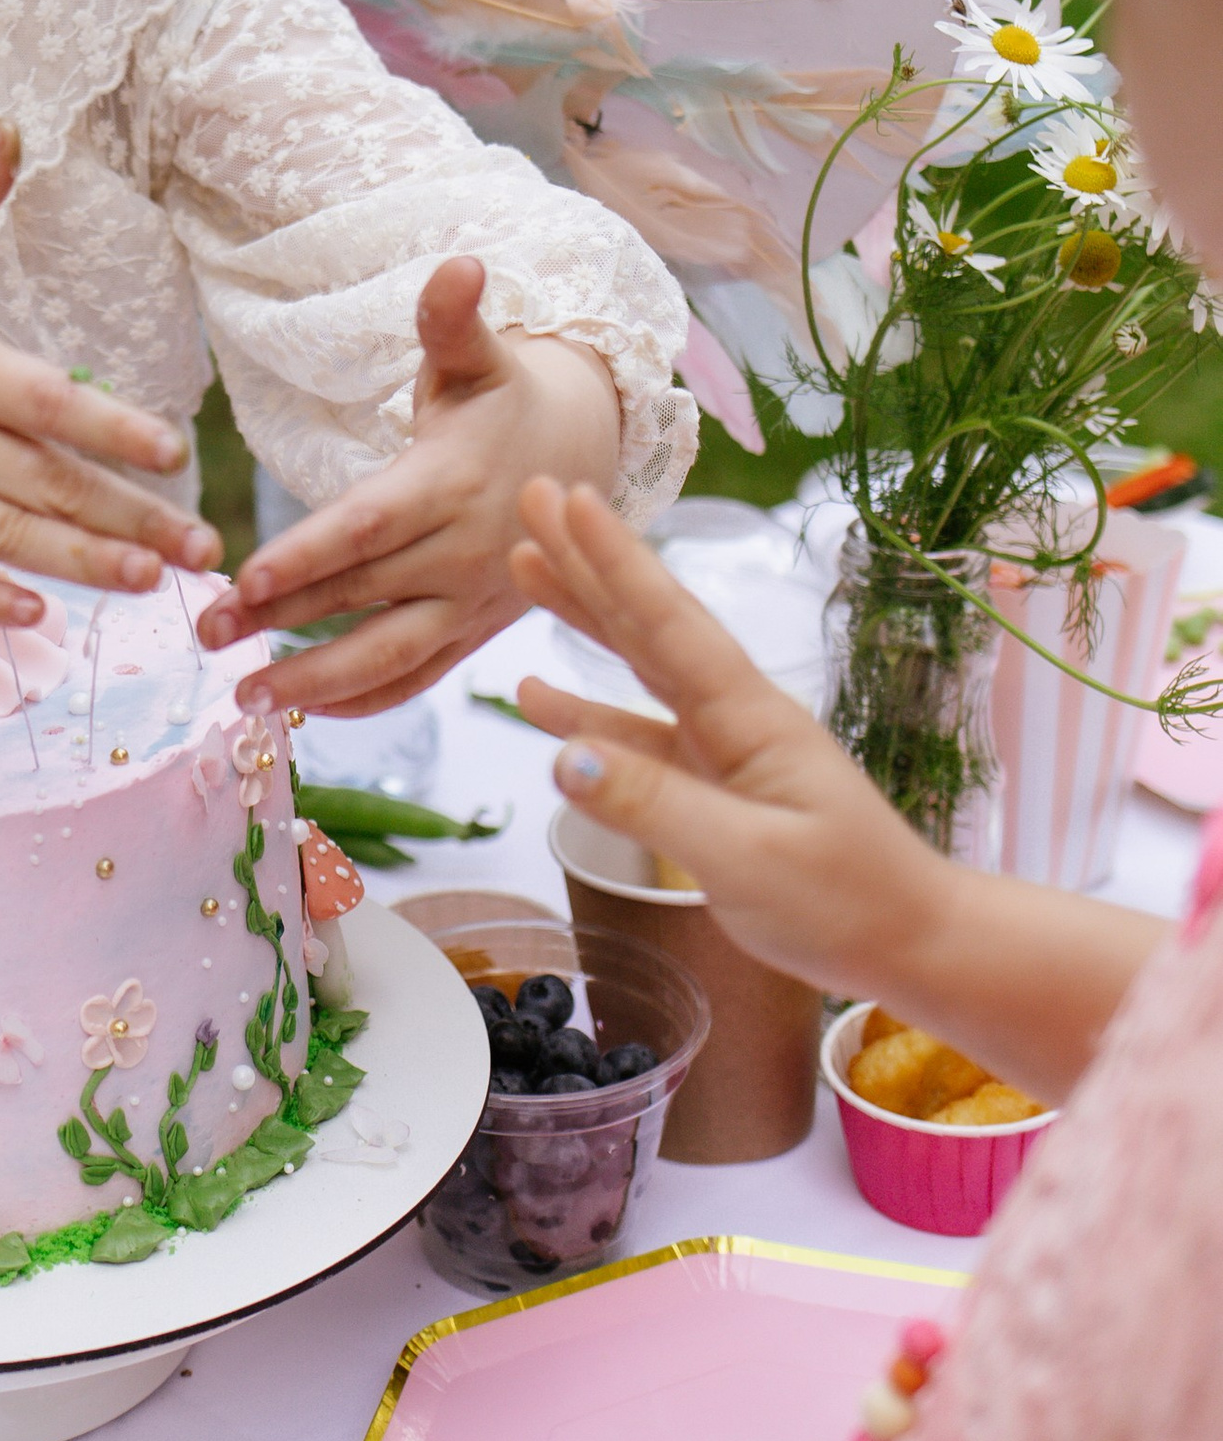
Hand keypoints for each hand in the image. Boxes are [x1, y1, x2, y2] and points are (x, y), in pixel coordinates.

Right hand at [0, 122, 220, 625]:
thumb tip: (11, 129)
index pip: (47, 400)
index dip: (115, 430)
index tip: (175, 456)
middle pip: (46, 483)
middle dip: (131, 521)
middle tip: (202, 551)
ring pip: (3, 536)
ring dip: (81, 566)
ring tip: (147, 583)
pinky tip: (36, 616)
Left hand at [195, 257, 620, 716]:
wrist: (586, 457)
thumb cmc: (507, 400)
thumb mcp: (481, 357)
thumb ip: (454, 320)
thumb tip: (460, 262)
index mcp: (452, 482)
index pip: (368, 528)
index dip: (307, 557)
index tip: (243, 581)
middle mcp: (464, 552)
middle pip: (362, 595)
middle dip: (281, 621)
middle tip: (204, 635)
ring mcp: (472, 601)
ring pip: (389, 655)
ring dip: (316, 682)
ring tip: (244, 700)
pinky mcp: (475, 633)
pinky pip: (418, 678)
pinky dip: (365, 701)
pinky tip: (305, 711)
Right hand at [506, 476, 955, 1000]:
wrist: (913, 943)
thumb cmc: (844, 901)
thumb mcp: (747, 860)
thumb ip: (653, 805)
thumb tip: (561, 756)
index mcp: (747, 717)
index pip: (668, 624)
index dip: (615, 561)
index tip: (568, 498)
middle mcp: (732, 714)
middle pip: (648, 622)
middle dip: (589, 559)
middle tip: (533, 497)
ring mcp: (721, 746)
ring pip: (638, 663)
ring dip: (583, 613)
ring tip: (526, 567)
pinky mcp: (710, 783)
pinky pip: (634, 731)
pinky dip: (585, 709)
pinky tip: (540, 698)